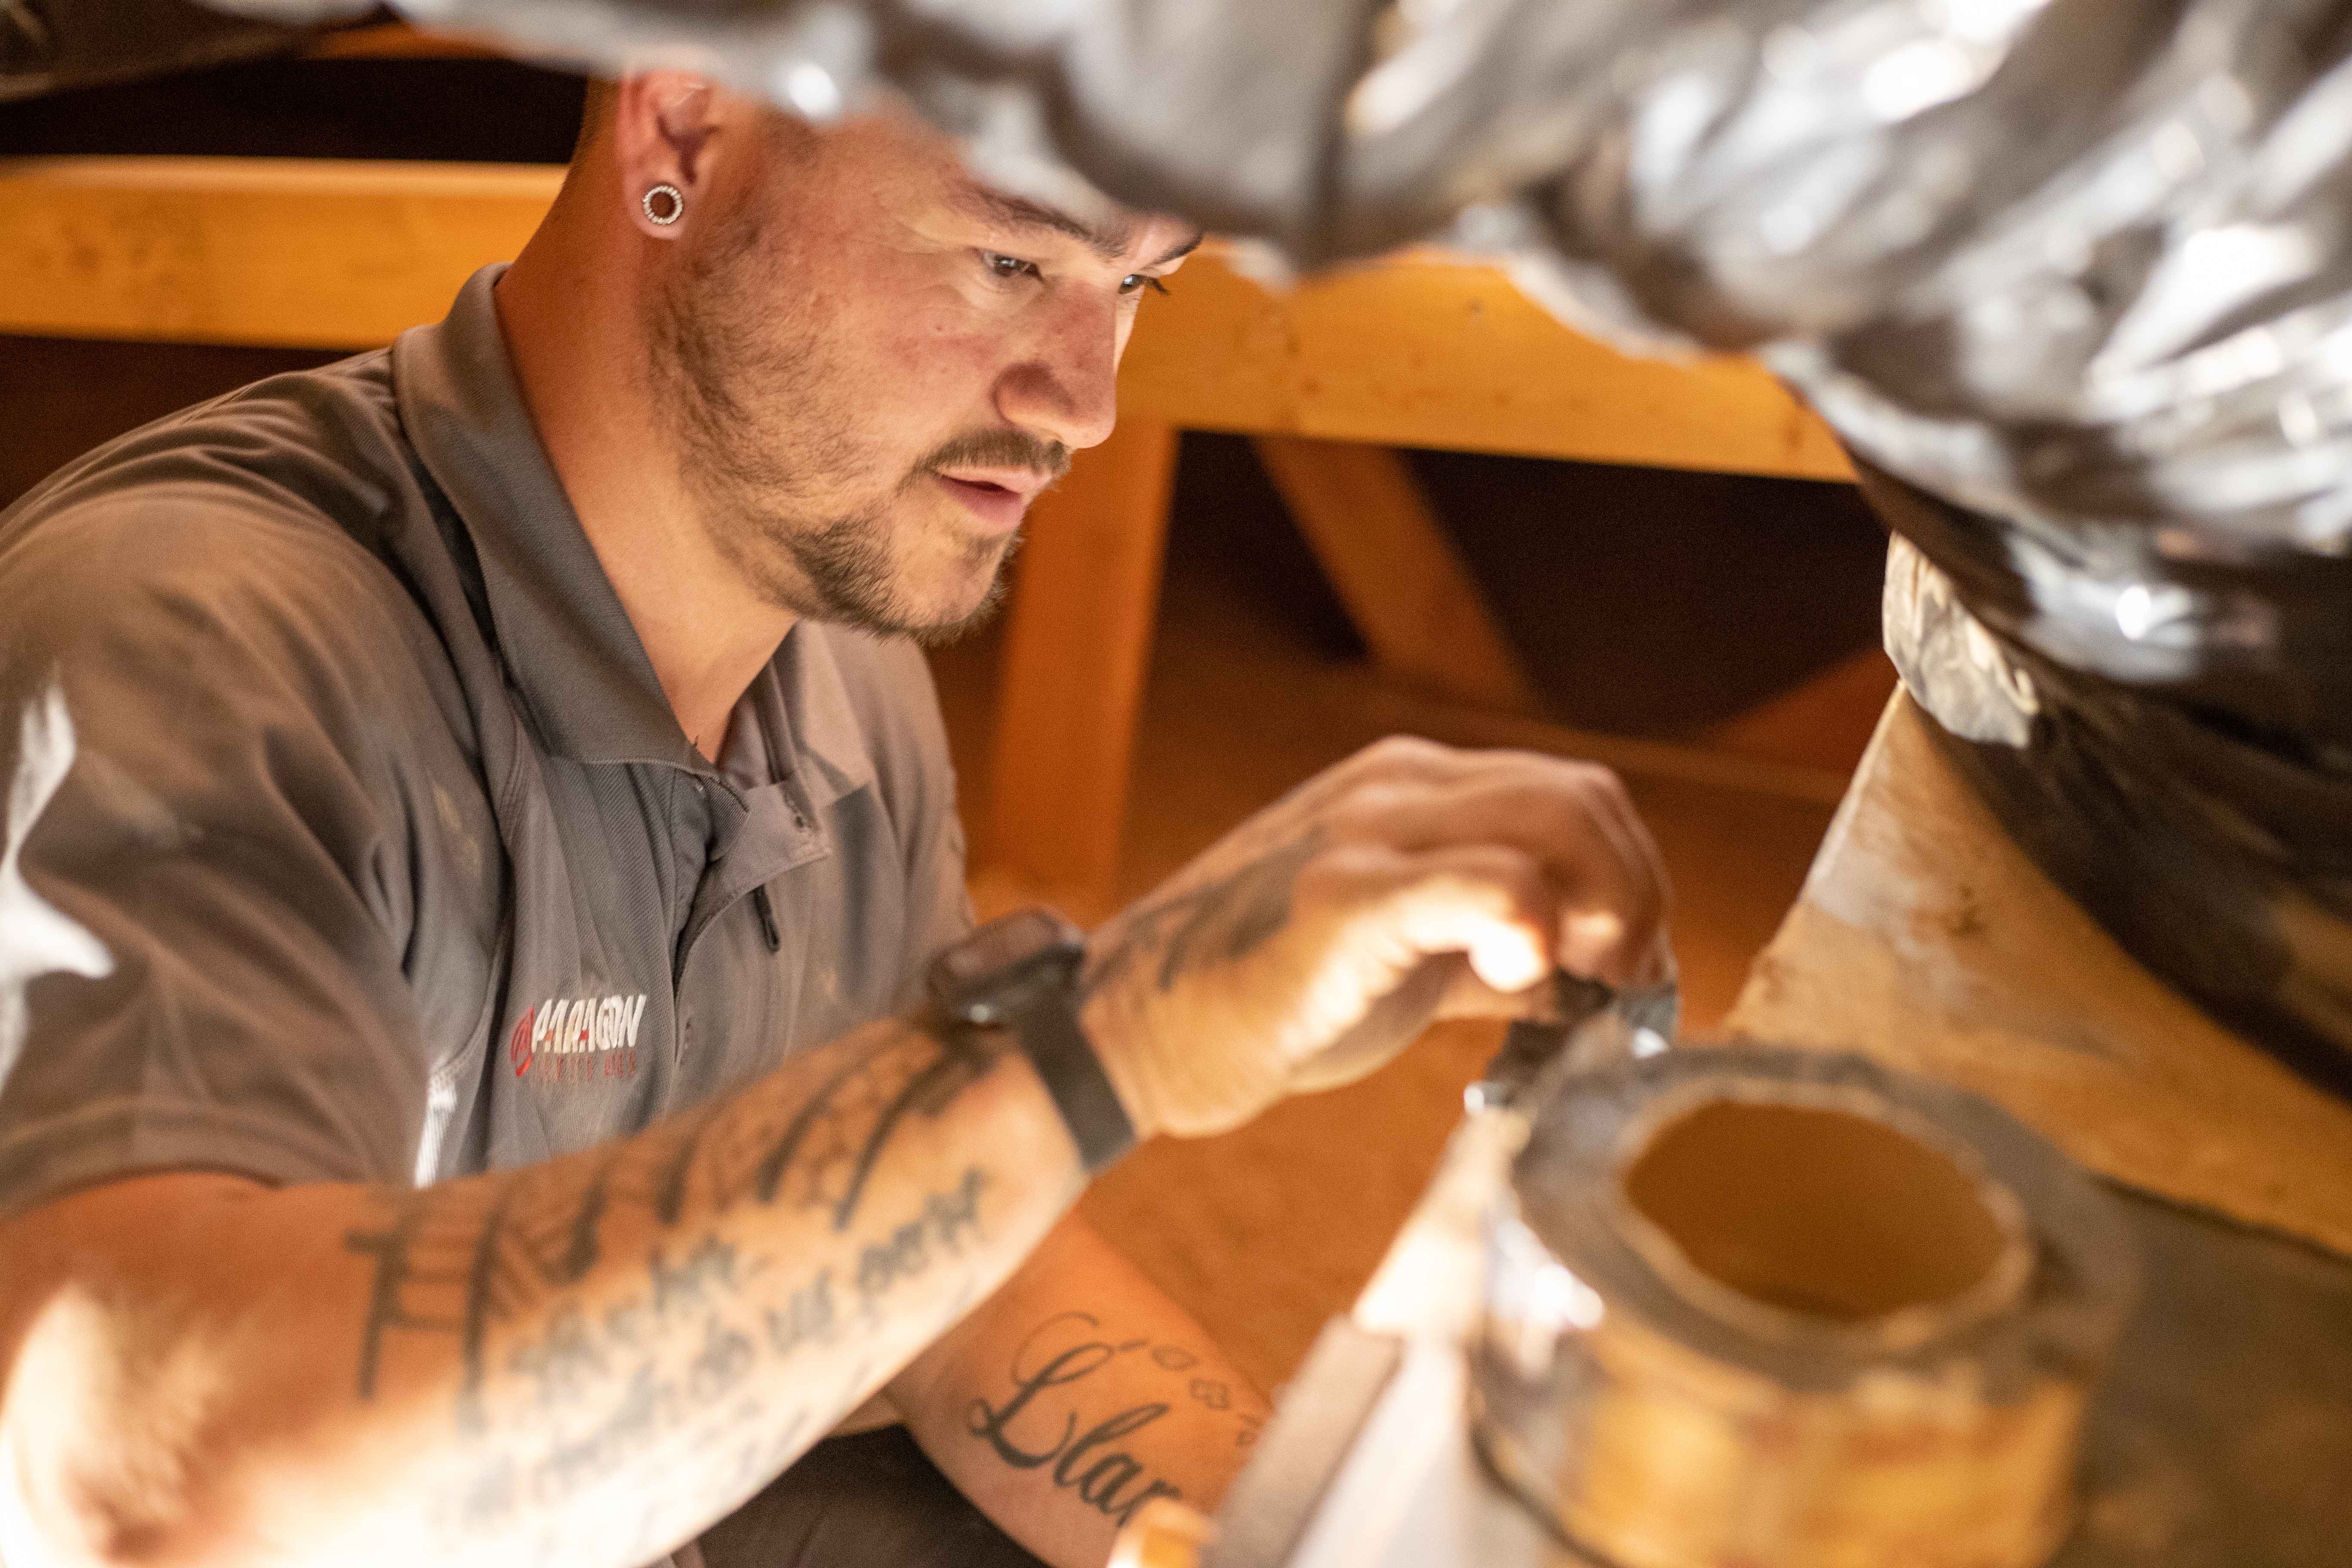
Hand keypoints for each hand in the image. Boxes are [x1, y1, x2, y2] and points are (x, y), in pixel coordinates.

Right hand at [1077, 737, 1670, 1137]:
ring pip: (1554, 821)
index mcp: (1409, 787)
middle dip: (1637, 895)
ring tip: (1581, 989)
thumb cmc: (1264, 999)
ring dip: (1608, 909)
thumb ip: (1490, 943)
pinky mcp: (1342, 900)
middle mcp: (1394, 787)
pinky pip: (1484, 881)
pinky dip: (1534, 925)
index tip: (1631, 969)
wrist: (1130, 1029)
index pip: (1574, 796)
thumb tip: (1595, 977)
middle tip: (1622, 985)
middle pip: (1582, 800)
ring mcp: (1365, 834)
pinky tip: (1527, 982)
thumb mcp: (1401, 952)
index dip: (1632, 878)